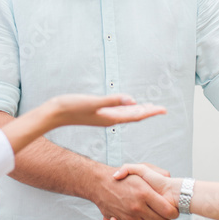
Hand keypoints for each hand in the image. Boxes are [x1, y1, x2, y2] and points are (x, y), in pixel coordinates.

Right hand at [47, 94, 166, 127]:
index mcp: (111, 117)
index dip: (150, 111)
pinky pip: (117, 112)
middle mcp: (109, 119)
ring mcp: (103, 117)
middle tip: (162, 109)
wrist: (54, 113)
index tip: (163, 110)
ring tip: (149, 108)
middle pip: (134, 116)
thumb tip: (132, 100)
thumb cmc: (72, 107)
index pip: (136, 115)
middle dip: (148, 112)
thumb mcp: (94, 102)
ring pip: (126, 114)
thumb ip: (112, 101)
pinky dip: (126, 109)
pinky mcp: (97, 113)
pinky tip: (127, 106)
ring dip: (138, 111)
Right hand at [108, 163, 180, 219]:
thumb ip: (156, 172)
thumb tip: (169, 177)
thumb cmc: (122, 177)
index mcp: (144, 193)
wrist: (100, 184)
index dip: (174, 213)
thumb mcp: (140, 170)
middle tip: (165, 216)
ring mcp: (130, 217)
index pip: (168, 211)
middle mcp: (137, 207)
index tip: (173, 210)